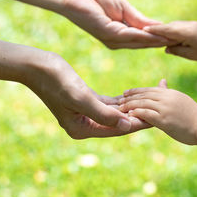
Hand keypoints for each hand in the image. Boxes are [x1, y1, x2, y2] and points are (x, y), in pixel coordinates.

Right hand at [25, 52, 149, 138]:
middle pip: (119, 122)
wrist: (36, 66)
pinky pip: (109, 104)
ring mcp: (86, 115)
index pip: (118, 128)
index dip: (139, 123)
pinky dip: (122, 101)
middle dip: (139, 115)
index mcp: (83, 130)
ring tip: (153, 102)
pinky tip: (136, 97)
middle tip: (161, 110)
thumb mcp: (81, 98)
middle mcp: (85, 126)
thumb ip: (104, 114)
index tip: (158, 118)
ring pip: (116, 113)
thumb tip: (128, 125)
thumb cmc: (56, 81)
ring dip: (132, 107)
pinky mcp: (86, 102)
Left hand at [55, 0, 169, 48]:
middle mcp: (117, 41)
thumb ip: (138, 19)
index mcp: (119, 35)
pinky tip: (158, 36)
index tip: (176, 37)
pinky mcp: (109, 34)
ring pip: (140, 42)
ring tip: (174, 40)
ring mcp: (113, 40)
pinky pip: (132, 36)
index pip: (143, 38)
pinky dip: (146, 36)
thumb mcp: (123, 8)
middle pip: (144, 44)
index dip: (159, 37)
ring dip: (157, 41)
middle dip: (161, 41)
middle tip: (180, 41)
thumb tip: (156, 26)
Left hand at [119, 79, 196, 144]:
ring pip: (143, 103)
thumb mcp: (180, 100)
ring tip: (121, 108)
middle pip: (144, 94)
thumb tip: (162, 82)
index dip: (136, 91)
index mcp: (170, 93)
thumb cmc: (193, 116)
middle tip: (119, 100)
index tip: (126, 93)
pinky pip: (147, 114)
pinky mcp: (164, 119)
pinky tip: (130, 115)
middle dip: (130, 97)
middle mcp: (167, 98)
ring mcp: (165, 108)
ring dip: (130, 105)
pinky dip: (137, 113)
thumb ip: (168, 92)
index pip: (149, 89)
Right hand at [144, 21, 196, 60]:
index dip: (154, 30)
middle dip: (158, 29)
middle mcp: (188, 25)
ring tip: (155, 35)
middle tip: (145, 33)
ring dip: (165, 30)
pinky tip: (169, 35)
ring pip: (174, 25)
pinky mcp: (194, 25)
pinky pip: (180, 26)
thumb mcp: (191, 55)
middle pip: (169, 26)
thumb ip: (176, 50)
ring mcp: (191, 23)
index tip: (144, 30)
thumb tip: (165, 48)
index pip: (166, 30)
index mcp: (186, 32)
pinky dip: (173, 30)